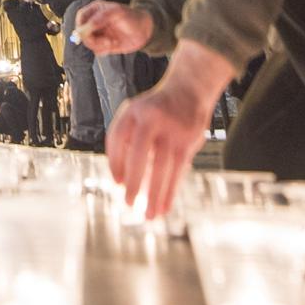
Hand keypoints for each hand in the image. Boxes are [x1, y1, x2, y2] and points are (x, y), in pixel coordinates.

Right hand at [74, 0, 151, 54]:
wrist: (144, 30)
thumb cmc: (131, 17)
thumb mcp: (116, 12)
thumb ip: (98, 18)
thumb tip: (82, 29)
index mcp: (96, 10)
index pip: (81, 17)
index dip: (81, 26)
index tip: (87, 33)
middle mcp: (95, 22)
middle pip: (82, 33)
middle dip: (92, 39)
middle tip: (105, 41)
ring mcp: (99, 34)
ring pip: (89, 43)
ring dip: (99, 45)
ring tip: (111, 42)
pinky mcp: (104, 45)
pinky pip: (97, 51)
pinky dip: (104, 50)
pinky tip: (113, 44)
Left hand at [106, 41, 234, 219]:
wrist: (189, 89)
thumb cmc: (156, 109)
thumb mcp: (135, 113)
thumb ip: (124, 138)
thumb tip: (119, 177)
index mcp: (133, 111)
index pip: (117, 138)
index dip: (115, 162)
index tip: (117, 183)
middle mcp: (152, 118)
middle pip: (139, 155)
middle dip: (134, 182)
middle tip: (129, 204)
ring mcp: (172, 129)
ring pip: (162, 168)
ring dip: (155, 195)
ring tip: (150, 216)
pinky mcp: (189, 141)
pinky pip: (178, 171)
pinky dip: (171, 191)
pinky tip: (165, 206)